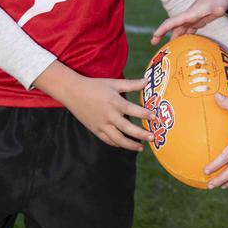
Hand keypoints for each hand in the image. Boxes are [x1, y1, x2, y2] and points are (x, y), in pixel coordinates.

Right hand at [33, 61, 154, 150]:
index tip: (154, 117)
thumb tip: (147, 81)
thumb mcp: (113, 83)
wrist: (72, 92)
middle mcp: (108, 115)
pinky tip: (125, 145)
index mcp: (114, 102)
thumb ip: (131, 84)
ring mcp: (101, 124)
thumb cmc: (94, 86)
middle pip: (127, 128)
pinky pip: (107, 140)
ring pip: (117, 139)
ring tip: (141, 147)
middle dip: (140, 134)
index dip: (144, 114)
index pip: (132, 110)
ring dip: (130, 144)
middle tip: (152, 137)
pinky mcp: (95, 129)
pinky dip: (117, 144)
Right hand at [151, 0, 227, 43]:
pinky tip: (181, 47)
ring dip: (173, 39)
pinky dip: (183, 39)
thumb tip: (220, 10)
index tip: (154, 36)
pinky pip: (187, 32)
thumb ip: (219, 8)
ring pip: (179, 30)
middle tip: (153, 44)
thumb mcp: (220, 3)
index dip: (163, 28)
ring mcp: (192, 19)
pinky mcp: (198, 22)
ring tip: (167, 51)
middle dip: (162, 34)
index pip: (173, 22)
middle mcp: (189, 17)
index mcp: (190, 14)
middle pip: (172, 27)